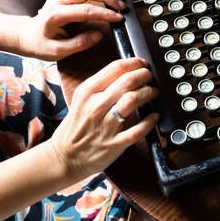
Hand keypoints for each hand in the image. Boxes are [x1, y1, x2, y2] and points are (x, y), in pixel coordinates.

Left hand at [17, 0, 124, 59]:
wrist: (26, 35)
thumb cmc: (40, 44)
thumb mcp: (57, 52)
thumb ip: (78, 44)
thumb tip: (98, 36)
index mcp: (56, 14)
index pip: (86, 10)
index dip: (105, 13)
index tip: (118, 18)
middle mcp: (59, 0)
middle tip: (121, 8)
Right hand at [49, 58, 158, 180]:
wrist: (65, 157)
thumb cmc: (76, 127)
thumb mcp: (81, 100)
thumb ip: (101, 86)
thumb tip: (126, 72)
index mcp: (87, 92)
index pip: (115, 68)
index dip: (134, 63)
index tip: (142, 64)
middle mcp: (96, 106)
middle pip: (128, 81)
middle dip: (144, 75)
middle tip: (150, 77)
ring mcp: (105, 126)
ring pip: (133, 100)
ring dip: (149, 93)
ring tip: (153, 93)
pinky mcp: (114, 144)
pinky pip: (138, 130)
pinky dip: (150, 121)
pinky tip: (154, 116)